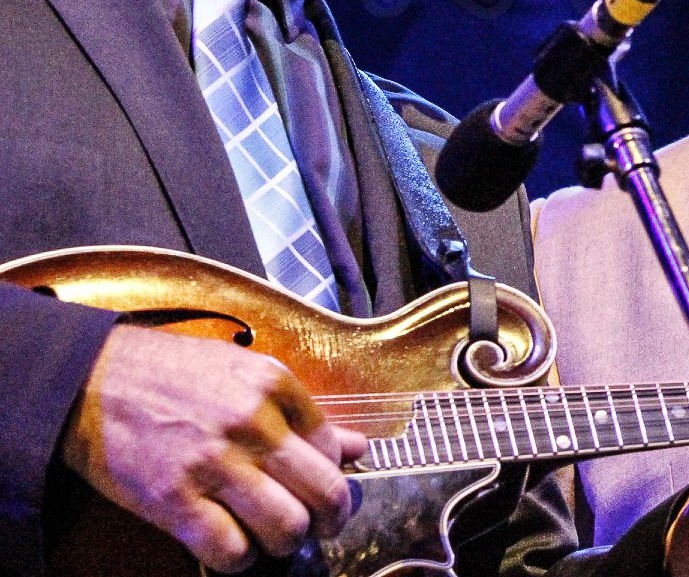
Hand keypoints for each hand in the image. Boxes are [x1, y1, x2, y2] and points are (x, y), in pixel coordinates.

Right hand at [60, 324, 365, 572]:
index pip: (333, 447)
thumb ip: (301, 411)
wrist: (91, 381)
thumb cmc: (170, 375)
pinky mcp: (173, 500)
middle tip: (318, 527)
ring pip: (287, 527)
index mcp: (274, 384)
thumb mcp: (244, 373)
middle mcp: (252, 422)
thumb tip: (356, 446)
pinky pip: (230, 550)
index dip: (334, 476)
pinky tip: (232, 546)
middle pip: (325, 492)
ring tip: (272, 537)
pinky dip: (239, 560)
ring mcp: (214, 463)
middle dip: (330, 520)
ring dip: (285, 543)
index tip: (322, 489)